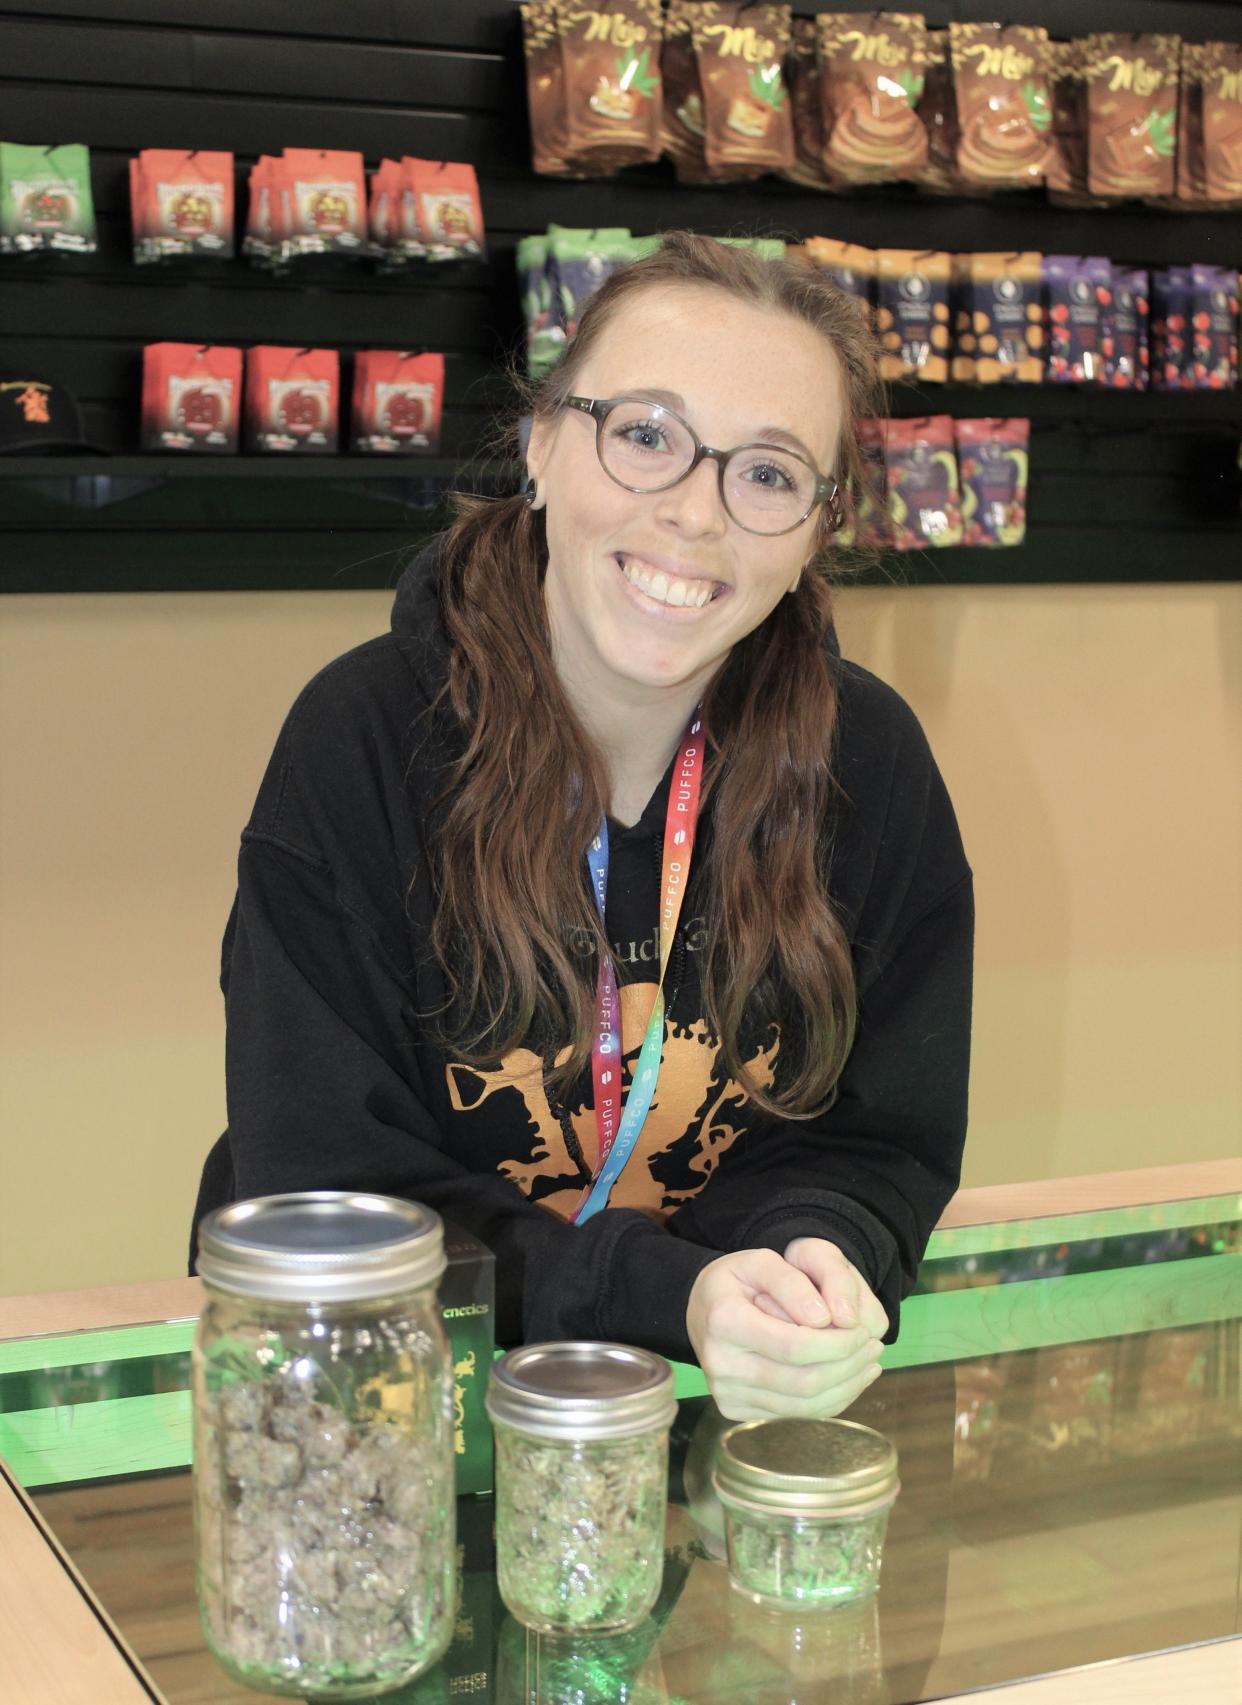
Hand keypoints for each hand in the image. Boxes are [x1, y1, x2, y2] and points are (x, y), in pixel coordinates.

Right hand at [685, 1247, 884, 1421]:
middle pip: (804, 1382)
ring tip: (869, 1362)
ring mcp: (727, 1394)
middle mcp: (721, 1365)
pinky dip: (830, 1400)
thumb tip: (825, 1319)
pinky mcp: (736, 1411)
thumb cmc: (737, 1280)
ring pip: (804, 1406)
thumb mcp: (762, 1260)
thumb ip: (793, 1283)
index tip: (862, 1329)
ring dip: (846, 1386)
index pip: (796, 1346)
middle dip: (849, 1366)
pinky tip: (849, 1379)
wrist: (703, 1309)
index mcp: (725, 1322)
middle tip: (874, 1346)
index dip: (838, 1342)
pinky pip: (795, 1415)